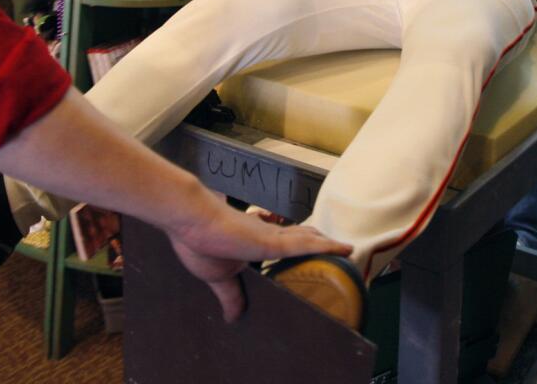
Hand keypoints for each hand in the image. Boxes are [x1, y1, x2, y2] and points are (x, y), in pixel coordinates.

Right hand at [166, 192, 352, 321]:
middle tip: (337, 250)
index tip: (314, 252)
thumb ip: (230, 295)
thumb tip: (232, 317)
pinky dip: (326, 246)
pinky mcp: (271, 241)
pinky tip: (343, 249)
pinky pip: (306, 243)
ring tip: (347, 250)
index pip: (283, 243)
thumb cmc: (198, 242)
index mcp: (253, 242)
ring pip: (308, 239)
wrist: (189, 219)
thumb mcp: (217, 277)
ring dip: (328, 245)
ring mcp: (271, 237)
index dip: (299, 244)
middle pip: (300, 237)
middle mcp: (266, 235)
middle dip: (318, 242)